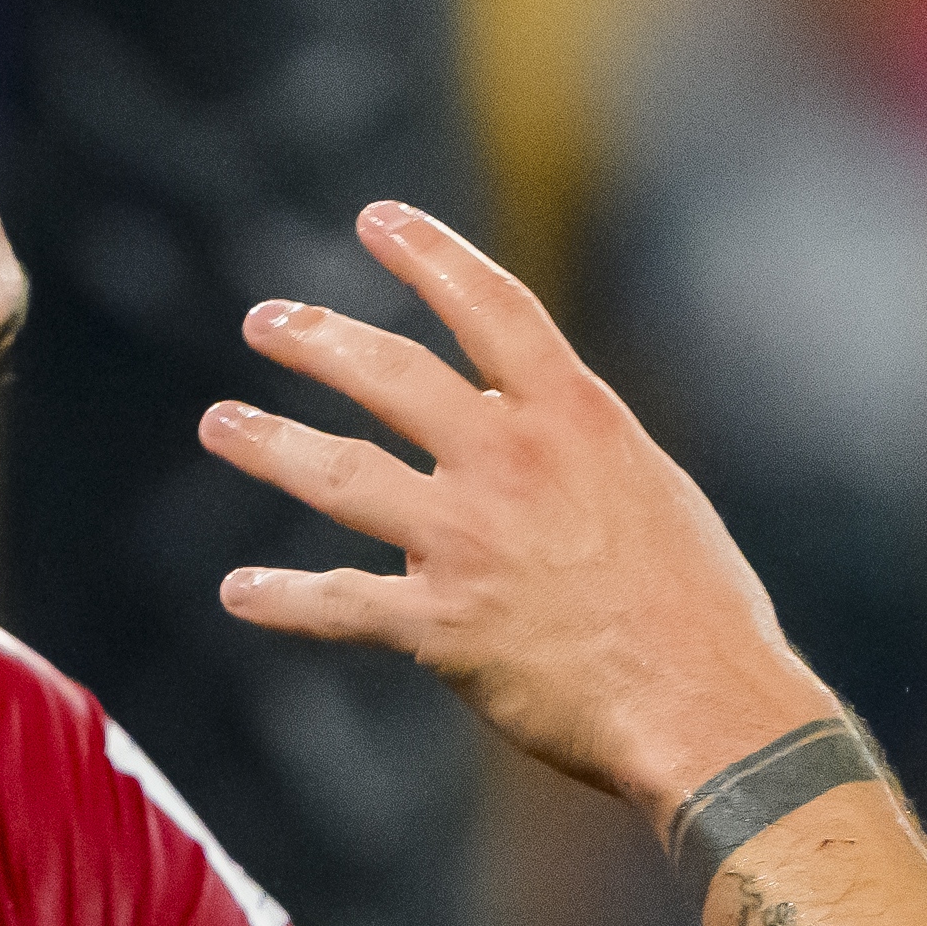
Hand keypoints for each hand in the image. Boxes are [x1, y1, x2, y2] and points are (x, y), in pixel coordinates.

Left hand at [199, 203, 844, 817]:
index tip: (378, 220)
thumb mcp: (652, 493)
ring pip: (341, 473)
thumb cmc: (699, 612)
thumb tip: (541, 448)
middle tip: (265, 321)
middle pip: (391, 374)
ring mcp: (468, 540)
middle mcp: (513, 462)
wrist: (703, 705)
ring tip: (223, 425)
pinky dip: (282, 601)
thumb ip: (581, 458)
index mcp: (576, 419)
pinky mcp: (440, 625)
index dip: (430, 254)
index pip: (492, 307)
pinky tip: (240, 594)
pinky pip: (339, 604)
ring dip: (270, 445)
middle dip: (317, 340)